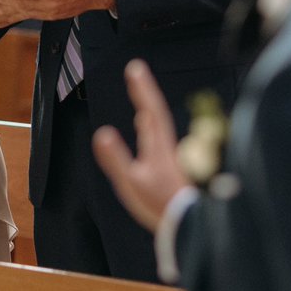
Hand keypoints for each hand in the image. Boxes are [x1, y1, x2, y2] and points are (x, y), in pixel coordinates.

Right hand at [92, 60, 188, 230]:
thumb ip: (117, 159)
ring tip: (141, 94)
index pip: (150, 110)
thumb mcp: (131, 182)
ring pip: (158, 124)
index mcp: (158, 146)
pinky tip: (146, 127)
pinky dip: (150, 125)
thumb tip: (103, 132)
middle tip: (136, 72)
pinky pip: (158, 136)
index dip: (142, 88)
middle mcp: (166, 146)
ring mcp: (170, 155)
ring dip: (148, 106)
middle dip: (145, 91)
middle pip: (156, 112)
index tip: (135, 67)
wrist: (187, 223)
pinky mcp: (169, 165)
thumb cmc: (159, 204)